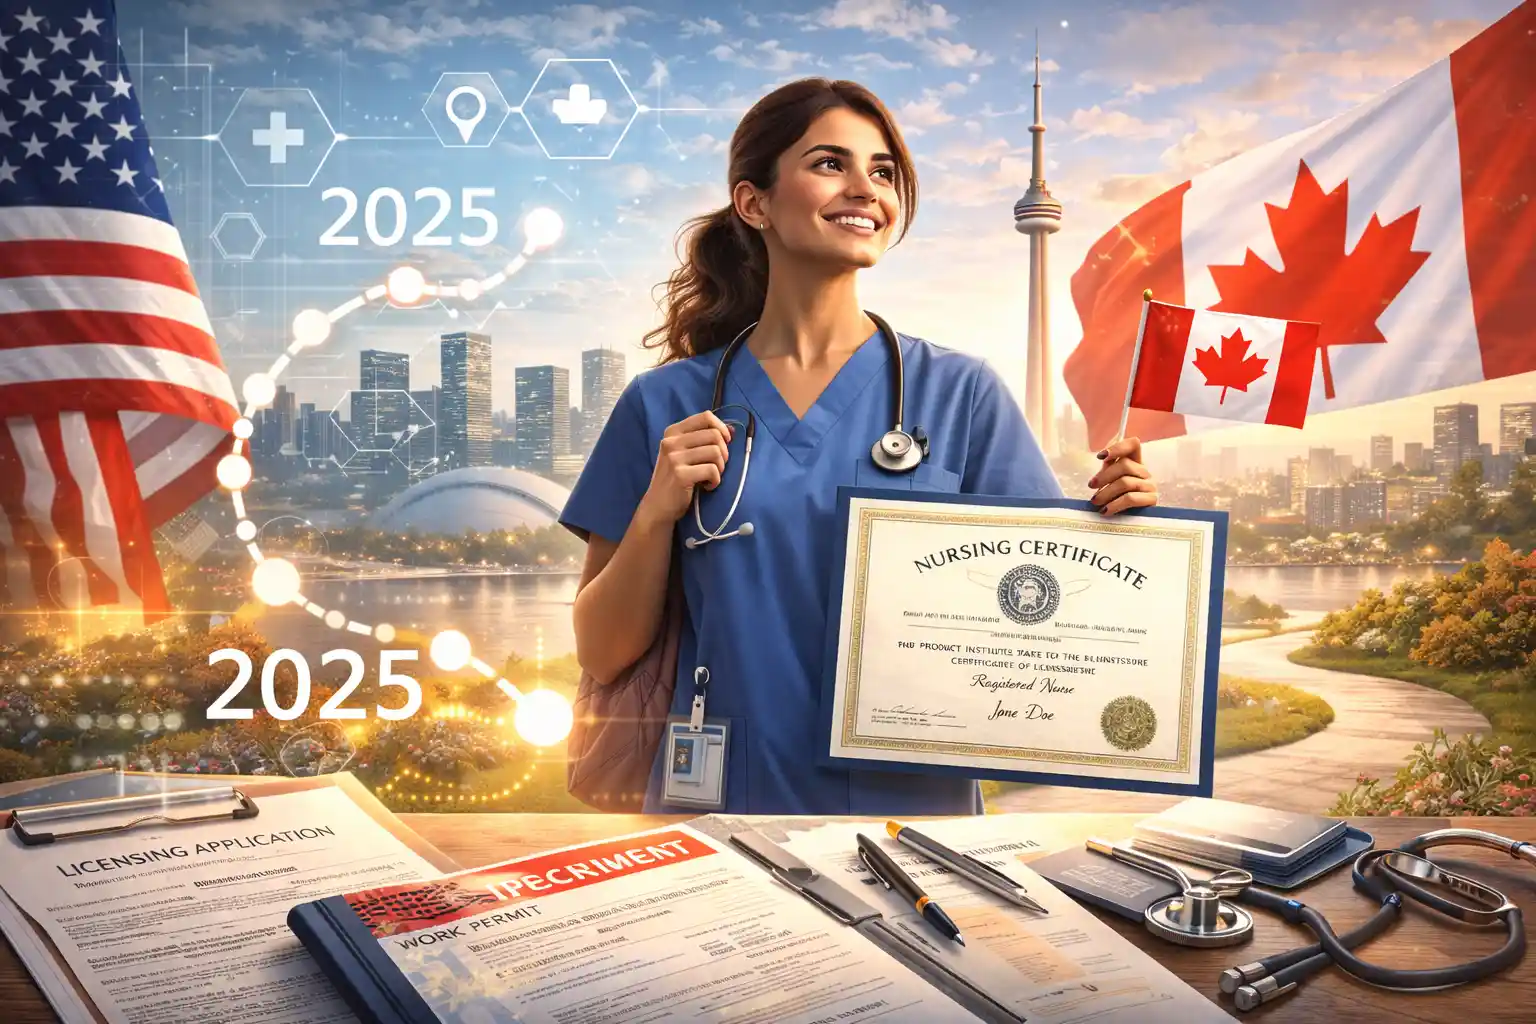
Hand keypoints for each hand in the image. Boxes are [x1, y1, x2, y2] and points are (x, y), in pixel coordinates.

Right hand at [637, 411, 733, 525]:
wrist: (658, 506)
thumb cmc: (675, 478)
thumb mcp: (685, 453)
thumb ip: (704, 439)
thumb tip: (732, 430)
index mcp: (673, 432)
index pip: (705, 416)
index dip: (721, 428)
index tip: (724, 442)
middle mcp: (671, 441)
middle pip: (715, 435)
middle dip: (723, 452)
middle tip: (716, 467)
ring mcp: (674, 458)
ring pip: (716, 452)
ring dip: (720, 468)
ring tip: (711, 477)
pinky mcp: (681, 475)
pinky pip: (712, 471)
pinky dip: (715, 481)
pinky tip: (707, 486)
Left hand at [1088, 437, 1157, 515]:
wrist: (1128, 519)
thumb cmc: (1116, 496)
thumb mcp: (1109, 479)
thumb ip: (1107, 467)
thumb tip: (1102, 456)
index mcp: (1135, 462)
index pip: (1133, 444)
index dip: (1117, 447)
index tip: (1100, 456)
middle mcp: (1144, 471)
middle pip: (1125, 465)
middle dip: (1104, 475)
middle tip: (1091, 485)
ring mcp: (1150, 485)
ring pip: (1126, 482)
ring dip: (1106, 492)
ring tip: (1095, 502)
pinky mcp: (1151, 500)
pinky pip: (1130, 498)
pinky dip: (1114, 504)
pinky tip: (1105, 510)